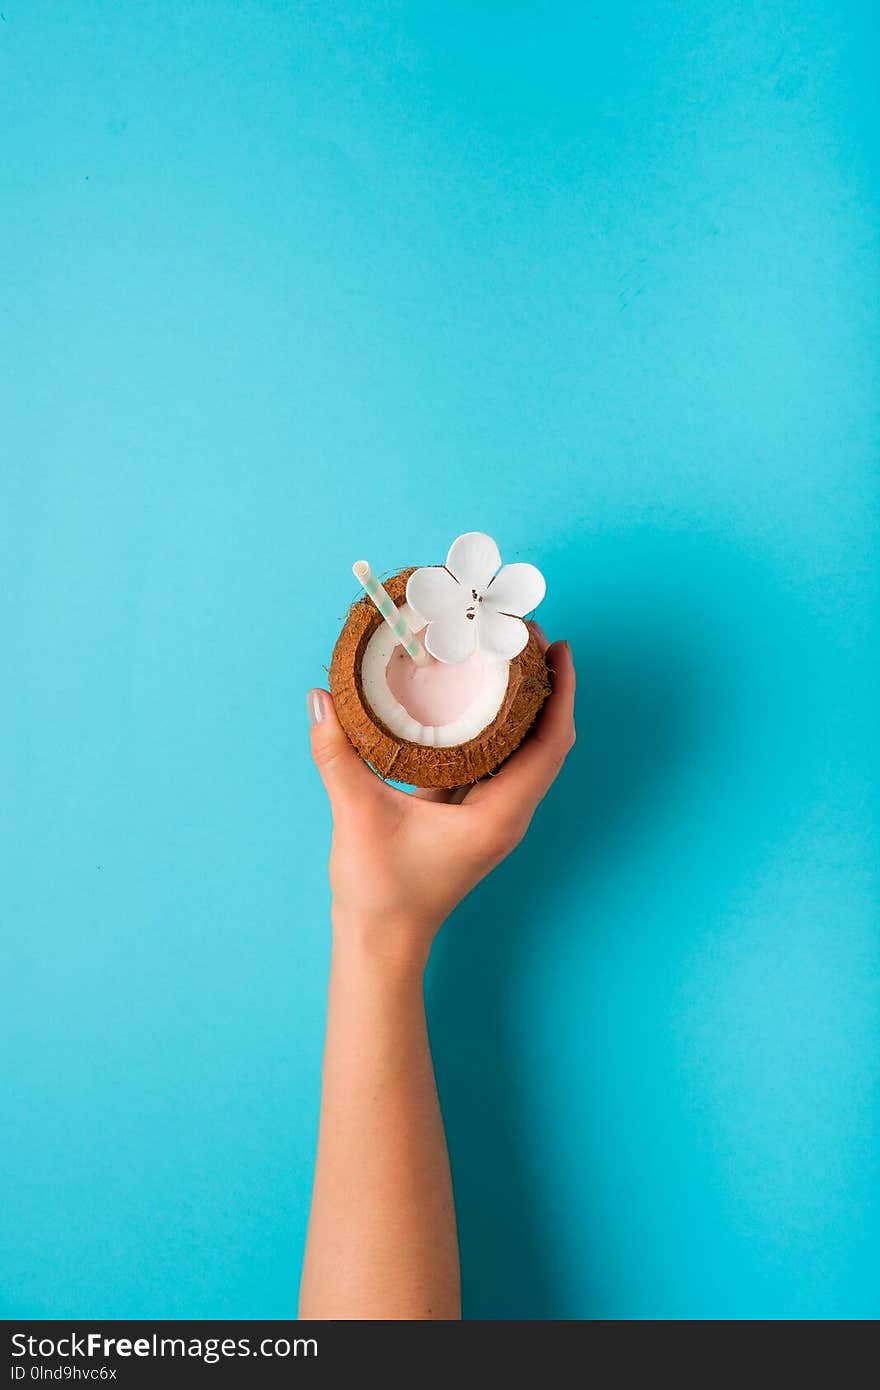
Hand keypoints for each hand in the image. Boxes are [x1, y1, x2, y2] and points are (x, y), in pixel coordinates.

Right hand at [307, 627, 575, 973]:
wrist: (380, 943)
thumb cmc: (380, 891)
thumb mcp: (358, 815)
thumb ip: (337, 756)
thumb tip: (320, 700)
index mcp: (500, 815)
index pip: (550, 744)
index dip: (559, 693)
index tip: (556, 648)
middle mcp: (506, 814)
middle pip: (545, 740)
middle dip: (544, 688)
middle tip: (527, 638)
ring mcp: (490, 817)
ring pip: (522, 751)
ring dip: (521, 707)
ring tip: (506, 660)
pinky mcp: (469, 819)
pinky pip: (493, 763)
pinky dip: (492, 729)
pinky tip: (470, 701)